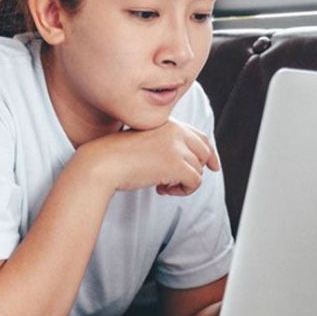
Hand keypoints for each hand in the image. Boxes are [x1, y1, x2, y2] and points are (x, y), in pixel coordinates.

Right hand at [79, 119, 220, 196]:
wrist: (103, 162)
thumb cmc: (117, 156)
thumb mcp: (144, 143)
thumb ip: (165, 145)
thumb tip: (187, 165)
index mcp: (168, 124)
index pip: (199, 136)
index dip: (209, 152)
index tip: (213, 166)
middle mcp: (176, 131)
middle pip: (205, 152)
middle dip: (199, 169)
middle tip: (180, 183)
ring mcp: (177, 147)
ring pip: (199, 170)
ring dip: (183, 182)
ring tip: (161, 185)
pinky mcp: (177, 164)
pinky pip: (195, 182)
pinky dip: (182, 191)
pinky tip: (162, 190)